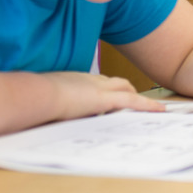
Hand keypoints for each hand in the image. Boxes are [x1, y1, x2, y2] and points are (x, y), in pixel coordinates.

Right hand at [45, 72, 165, 119]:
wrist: (37, 94)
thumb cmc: (33, 98)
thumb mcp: (41, 98)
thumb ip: (48, 104)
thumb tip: (44, 113)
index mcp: (74, 80)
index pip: (96, 82)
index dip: (105, 89)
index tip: (107, 96)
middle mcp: (89, 80)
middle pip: (114, 82)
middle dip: (125, 91)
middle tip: (132, 101)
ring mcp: (99, 88)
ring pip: (125, 88)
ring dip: (136, 98)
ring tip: (149, 108)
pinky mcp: (105, 99)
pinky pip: (132, 102)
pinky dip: (146, 105)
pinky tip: (159, 110)